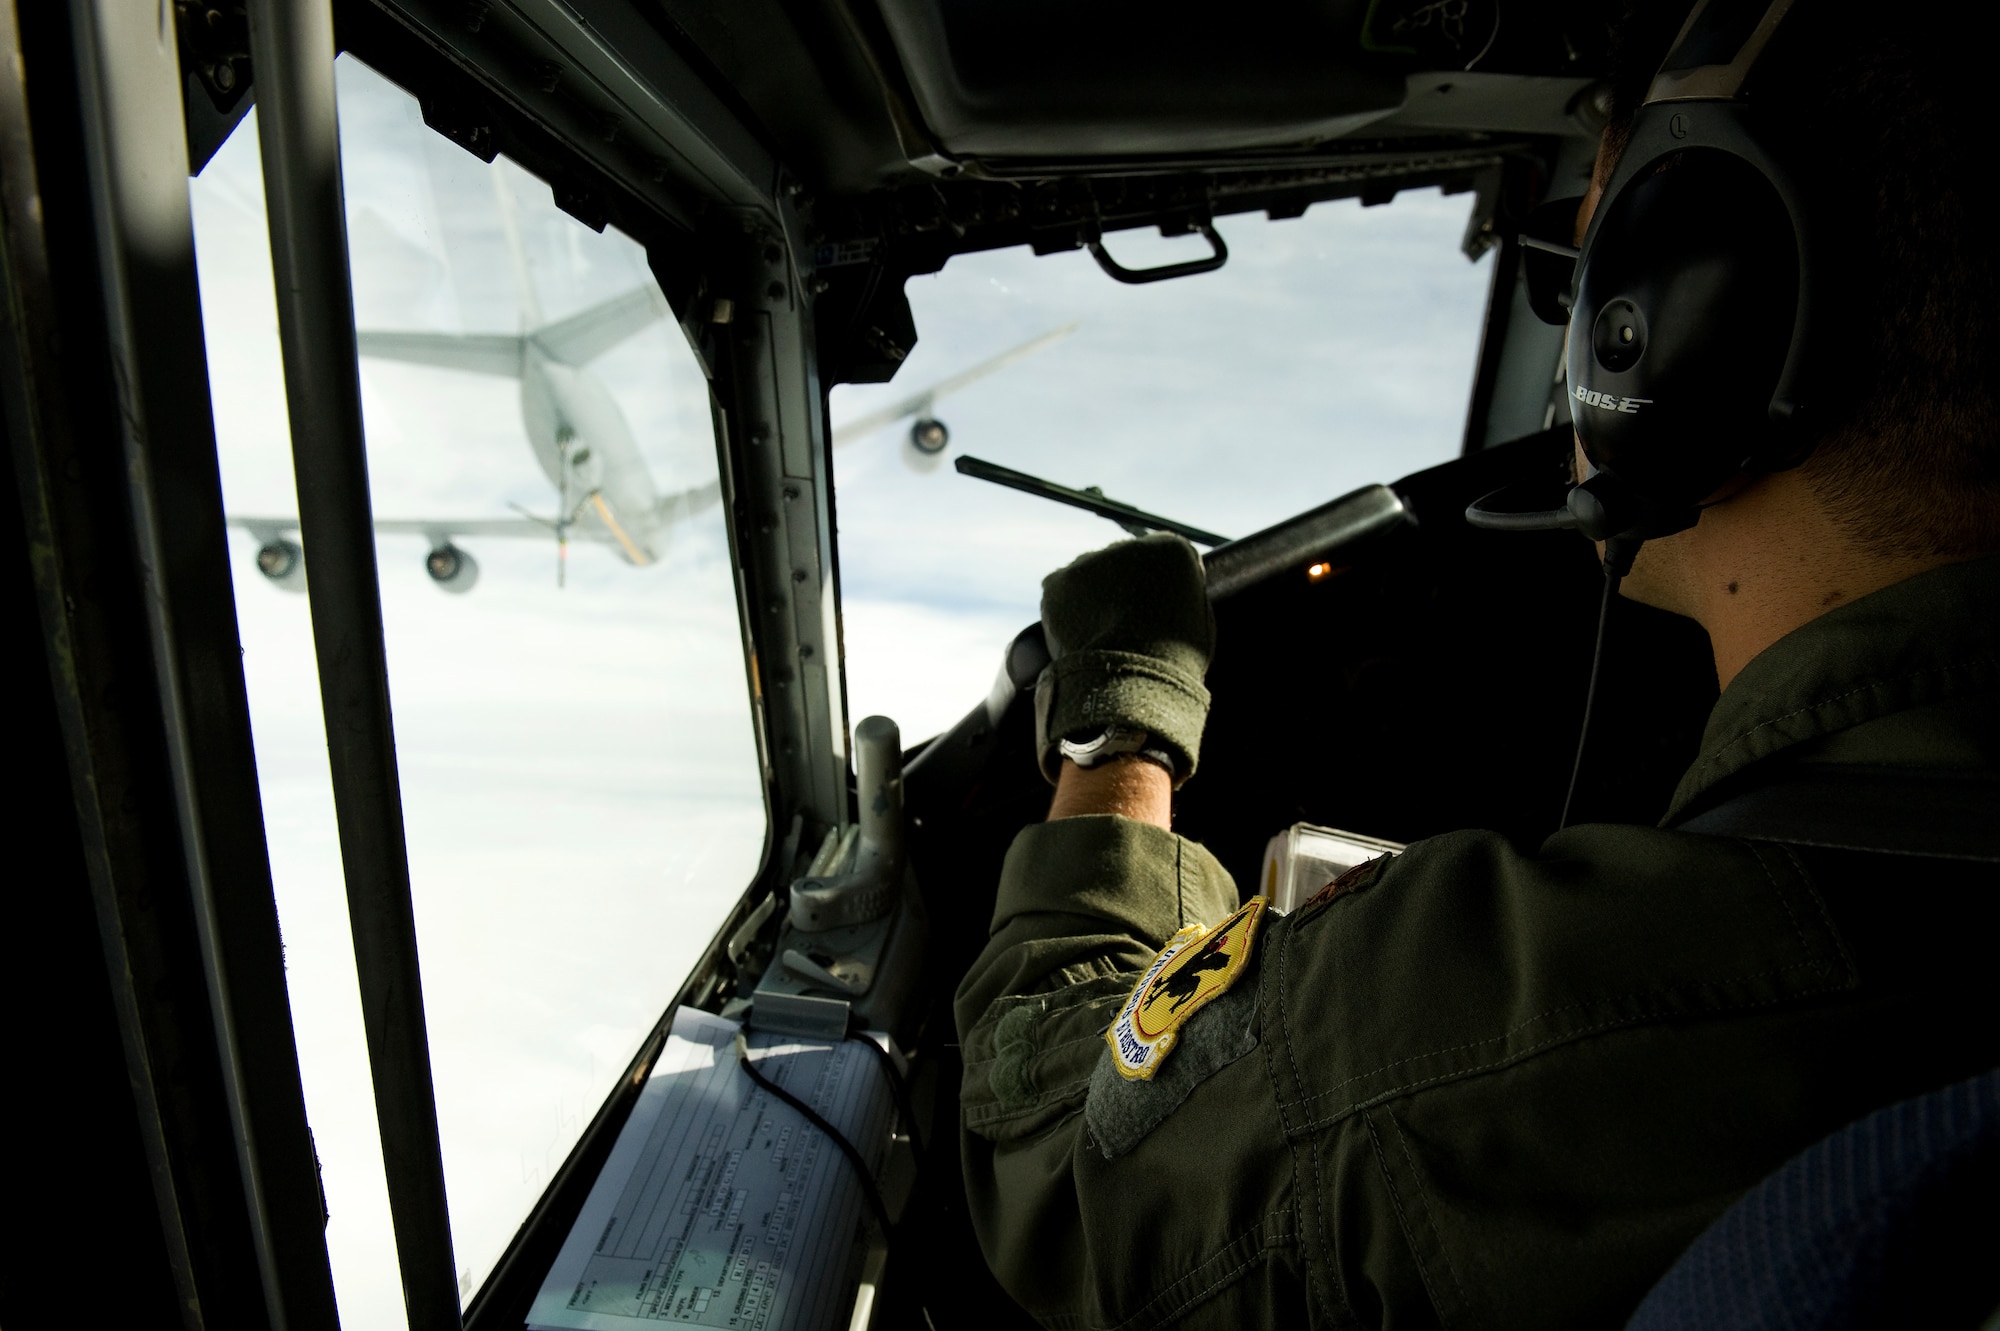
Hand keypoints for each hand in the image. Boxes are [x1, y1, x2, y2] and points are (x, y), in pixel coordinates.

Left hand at [1035, 533, 1213, 786]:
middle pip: (1124, 561)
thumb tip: (1170, 589)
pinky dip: (1066, 610)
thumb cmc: (1175, 660)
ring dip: (1094, 596)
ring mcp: (1088, 560)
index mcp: (1171, 549)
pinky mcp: (1057, 581)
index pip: (1163, 556)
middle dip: (1124, 586)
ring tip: (1102, 635)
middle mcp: (1128, 544)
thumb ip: (1181, 592)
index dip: (1160, 585)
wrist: (1131, 680)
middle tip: (1126, 627)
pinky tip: (1080, 635)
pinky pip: (1061, 591)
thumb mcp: (1199, 620)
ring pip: (1090, 574)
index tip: (1158, 610)